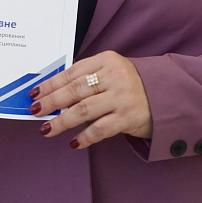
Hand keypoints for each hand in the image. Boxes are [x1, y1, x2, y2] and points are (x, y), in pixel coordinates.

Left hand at [29, 51, 152, 148]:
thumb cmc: (130, 84)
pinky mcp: (128, 118)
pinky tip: (74, 142)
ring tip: (46, 128)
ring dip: (62, 121)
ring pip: (84, 110)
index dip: (51, 83)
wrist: (166, 96)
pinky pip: (100, 129)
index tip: (35, 92)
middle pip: (76, 89)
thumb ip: (87, 76)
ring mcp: (122, 98)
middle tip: (35, 109)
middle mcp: (115, 77)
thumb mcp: (111, 71)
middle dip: (51, 101)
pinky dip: (85, 137)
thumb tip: (52, 91)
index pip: (72, 72)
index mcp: (107, 60)